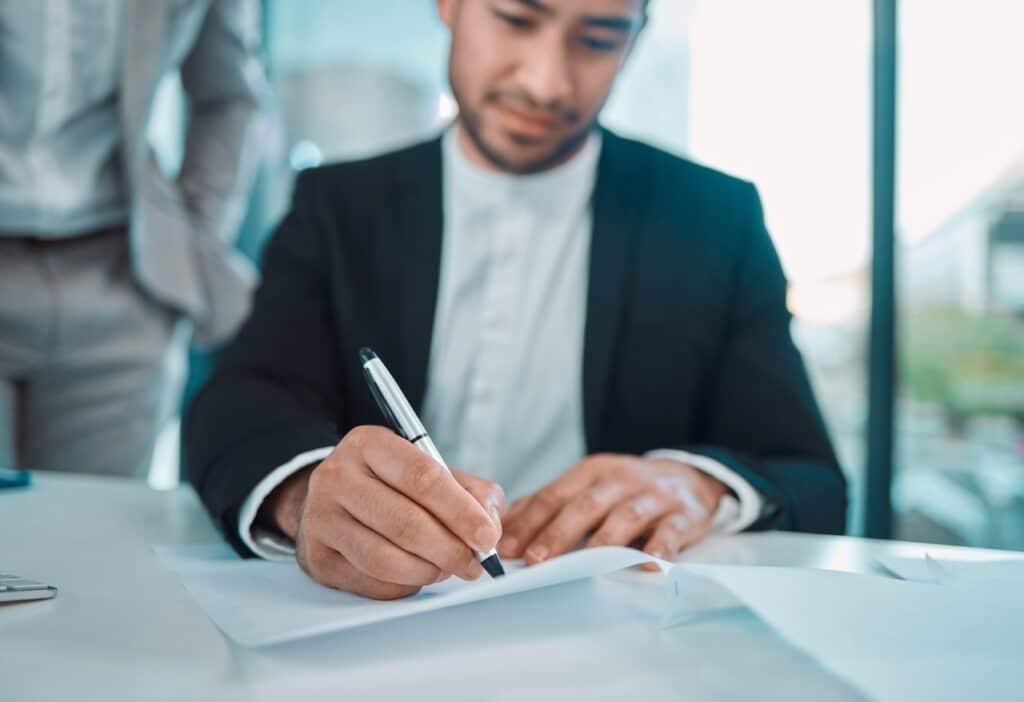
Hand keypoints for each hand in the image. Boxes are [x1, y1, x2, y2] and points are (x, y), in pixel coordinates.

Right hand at [260, 426, 503, 599]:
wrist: (336, 500)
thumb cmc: (394, 485)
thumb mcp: (432, 470)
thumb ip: (471, 492)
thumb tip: (489, 528)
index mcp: (369, 444)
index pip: (423, 478)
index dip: (461, 512)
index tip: (487, 537)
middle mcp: (336, 476)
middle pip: (405, 523)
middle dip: (450, 550)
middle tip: (474, 564)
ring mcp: (321, 518)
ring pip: (386, 559)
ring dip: (428, 571)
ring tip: (446, 568)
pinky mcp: (317, 556)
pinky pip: (371, 582)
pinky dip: (404, 584)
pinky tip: (416, 572)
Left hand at [498, 454, 728, 568]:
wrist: (688, 478)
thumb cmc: (625, 489)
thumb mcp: (588, 485)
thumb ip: (549, 502)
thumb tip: (505, 525)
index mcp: (591, 472)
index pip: (555, 495)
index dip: (530, 521)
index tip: (507, 547)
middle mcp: (620, 479)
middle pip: (586, 505)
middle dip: (559, 532)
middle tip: (535, 560)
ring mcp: (653, 496)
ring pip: (626, 516)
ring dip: (603, 541)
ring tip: (584, 565)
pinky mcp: (683, 515)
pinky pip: (670, 531)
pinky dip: (660, 547)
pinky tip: (648, 564)